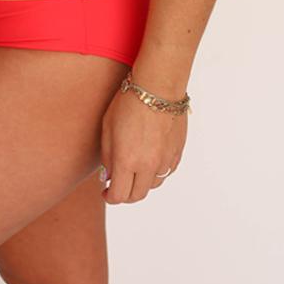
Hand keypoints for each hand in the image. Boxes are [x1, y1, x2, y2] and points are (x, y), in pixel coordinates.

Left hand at [99, 81, 187, 203]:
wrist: (157, 86)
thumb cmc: (128, 103)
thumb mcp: (107, 128)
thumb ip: (108, 156)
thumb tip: (109, 177)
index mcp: (127, 160)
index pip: (119, 195)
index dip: (109, 197)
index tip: (106, 191)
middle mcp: (148, 165)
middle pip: (137, 195)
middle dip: (125, 194)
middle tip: (118, 184)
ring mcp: (165, 160)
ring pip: (154, 185)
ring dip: (142, 182)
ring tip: (134, 168)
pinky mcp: (177, 152)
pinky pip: (166, 171)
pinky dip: (156, 171)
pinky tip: (149, 158)